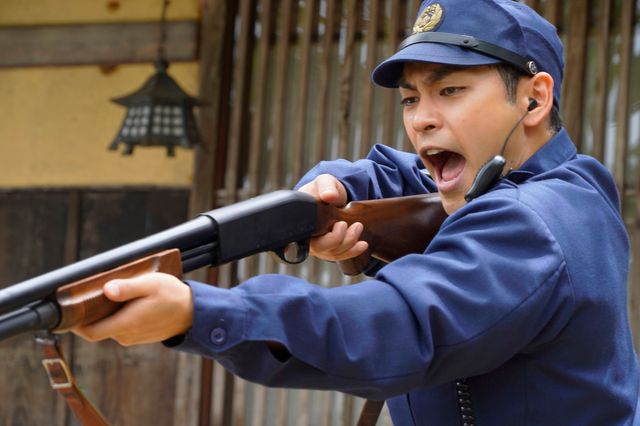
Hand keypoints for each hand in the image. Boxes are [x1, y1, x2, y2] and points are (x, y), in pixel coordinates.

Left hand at [71, 273, 192, 345]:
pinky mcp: (140, 336)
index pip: (90, 332)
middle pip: (98, 328)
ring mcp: (134, 338)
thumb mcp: (151, 284)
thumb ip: (128, 288)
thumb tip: (107, 290)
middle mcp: (127, 335)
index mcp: (126, 323)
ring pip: (110, 328)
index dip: (75, 325)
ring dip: (107, 316)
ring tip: (110, 296)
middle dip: (91, 315)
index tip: (68, 312)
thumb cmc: (173, 296)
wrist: (195, 313)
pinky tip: (126, 304)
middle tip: (89, 296)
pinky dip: (119, 318)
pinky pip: (122, 329)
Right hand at [297, 174, 368, 260]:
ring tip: (358, 227)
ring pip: (332, 253)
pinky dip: (352, 251)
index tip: (338, 226)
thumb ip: (325, 187)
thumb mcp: (324, 182)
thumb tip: (329, 196)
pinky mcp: (329, 250)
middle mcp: (306, 237)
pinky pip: (340, 256)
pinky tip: (362, 245)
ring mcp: (318, 245)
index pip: (300, 238)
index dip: (317, 240)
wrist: (332, 197)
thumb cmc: (323, 189)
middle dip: (337, 239)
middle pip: (319, 248)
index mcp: (299, 221)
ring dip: (348, 243)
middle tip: (347, 225)